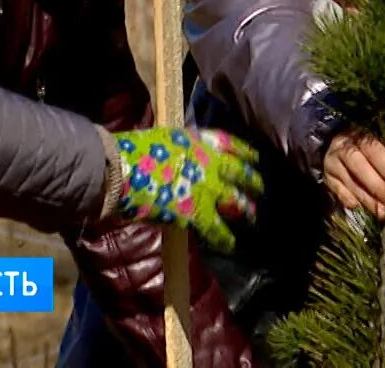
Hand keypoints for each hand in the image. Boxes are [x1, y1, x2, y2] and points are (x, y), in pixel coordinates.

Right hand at [109, 127, 263, 253]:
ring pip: (237, 201)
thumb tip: (184, 159)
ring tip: (253, 218)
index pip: (231, 144)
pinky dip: (224, 238)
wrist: (123, 170)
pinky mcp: (197, 212)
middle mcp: (210, 162)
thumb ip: (182, 149)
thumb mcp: (164, 140)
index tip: (255, 158)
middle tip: (260, 189)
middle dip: (253, 182)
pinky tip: (230, 245)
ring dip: (246, 210)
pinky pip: (217, 229)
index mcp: (200, 141)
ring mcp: (207, 188)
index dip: (245, 152)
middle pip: (241, 173)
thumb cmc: (135, 151)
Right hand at [323, 131, 384, 218]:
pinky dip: (351, 201)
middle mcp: (344, 149)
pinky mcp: (327, 178)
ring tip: (383, 213)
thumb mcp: (378, 143)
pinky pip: (339, 192)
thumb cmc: (365, 146)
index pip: (374, 151)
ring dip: (368, 200)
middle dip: (378, 187)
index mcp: (360, 137)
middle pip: (360, 168)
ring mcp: (333, 164)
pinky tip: (363, 209)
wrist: (335, 143)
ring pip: (350, 184)